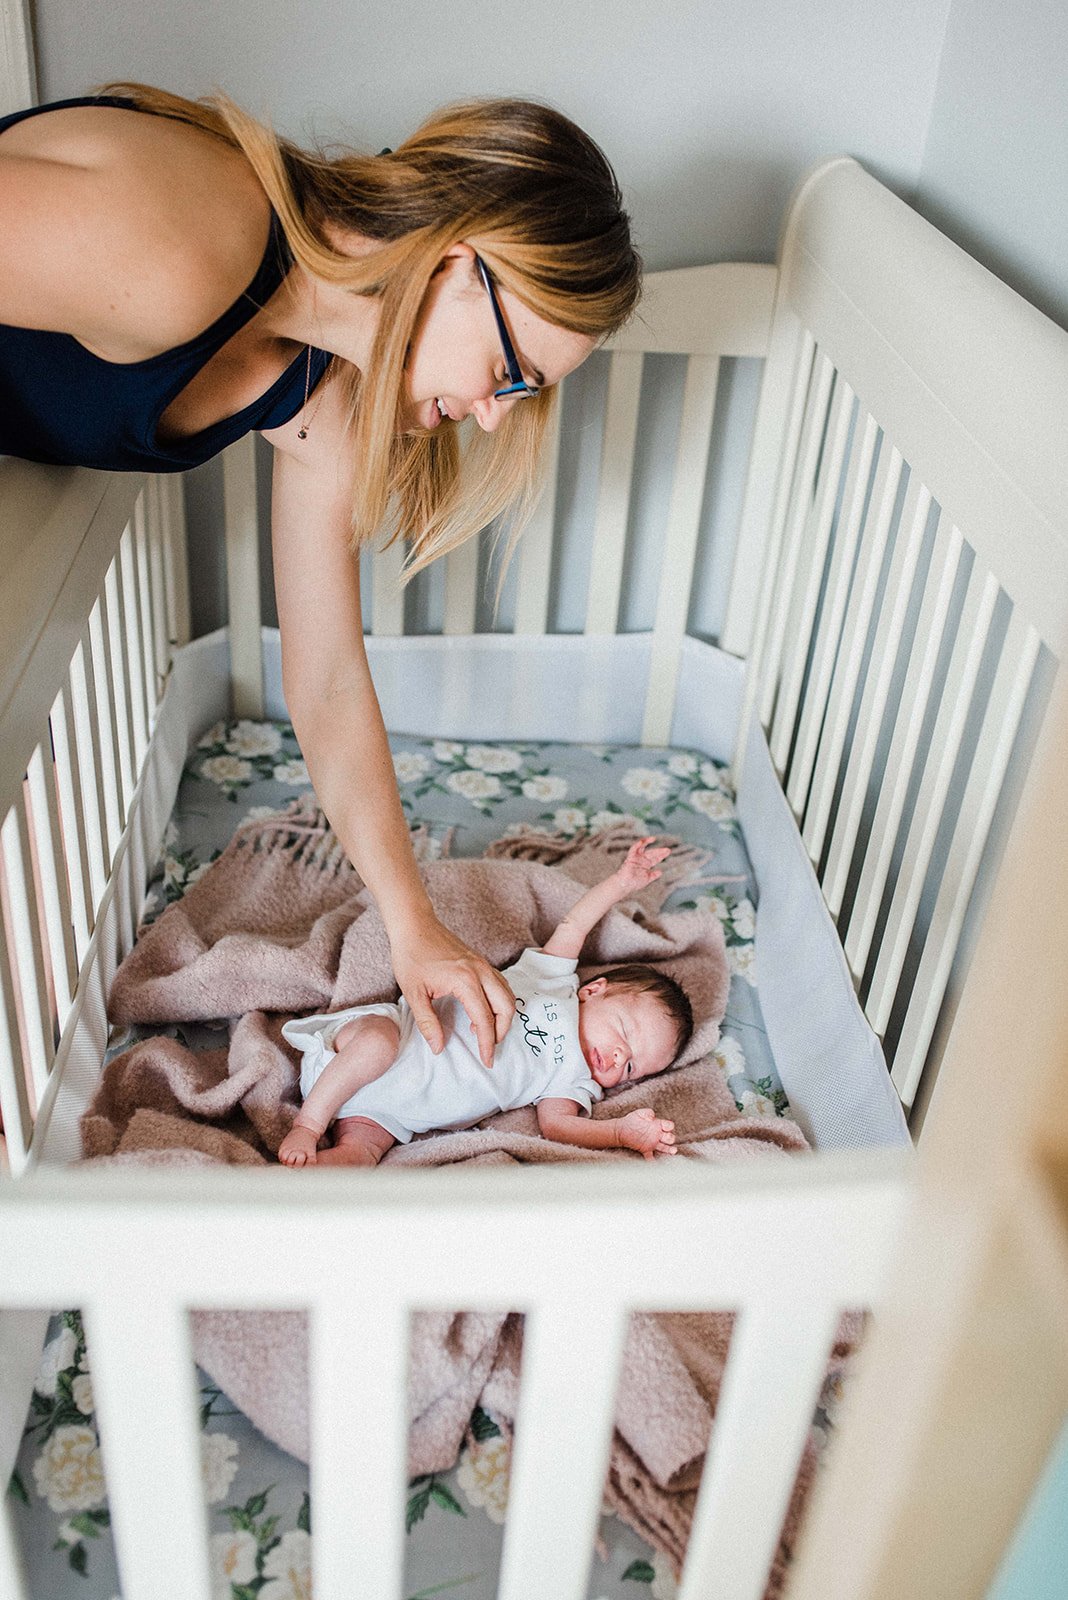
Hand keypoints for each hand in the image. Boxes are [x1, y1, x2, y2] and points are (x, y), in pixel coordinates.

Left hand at [391, 913, 515, 1068]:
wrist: (414, 925)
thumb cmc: (411, 957)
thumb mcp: (413, 994)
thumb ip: (427, 1023)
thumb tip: (439, 1048)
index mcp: (465, 981)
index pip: (484, 1019)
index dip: (487, 1043)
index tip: (487, 1060)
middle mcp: (480, 972)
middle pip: (506, 1007)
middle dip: (501, 1031)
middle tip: (489, 1048)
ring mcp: (483, 965)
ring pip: (507, 995)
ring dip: (503, 1016)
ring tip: (486, 1033)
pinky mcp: (480, 962)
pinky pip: (500, 985)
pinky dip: (500, 1002)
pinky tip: (483, 1012)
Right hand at [611, 837, 670, 898]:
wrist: (625, 885)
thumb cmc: (634, 883)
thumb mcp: (647, 879)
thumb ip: (654, 875)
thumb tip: (660, 872)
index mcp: (646, 864)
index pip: (655, 858)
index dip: (661, 855)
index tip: (668, 851)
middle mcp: (642, 860)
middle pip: (652, 853)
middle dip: (659, 851)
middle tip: (667, 850)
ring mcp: (636, 858)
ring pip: (642, 847)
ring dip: (647, 842)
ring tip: (653, 838)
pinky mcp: (630, 858)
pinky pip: (633, 850)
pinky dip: (637, 845)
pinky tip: (641, 841)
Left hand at [617, 1107, 676, 1158]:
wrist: (621, 1130)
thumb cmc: (632, 1120)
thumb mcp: (640, 1113)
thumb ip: (648, 1113)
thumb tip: (653, 1116)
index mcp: (657, 1125)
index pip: (669, 1126)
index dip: (669, 1126)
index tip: (665, 1127)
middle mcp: (657, 1135)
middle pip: (669, 1138)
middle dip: (670, 1138)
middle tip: (668, 1139)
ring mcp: (652, 1143)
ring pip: (664, 1148)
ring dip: (668, 1150)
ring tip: (673, 1151)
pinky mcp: (645, 1149)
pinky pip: (650, 1156)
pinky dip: (653, 1161)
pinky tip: (655, 1163)